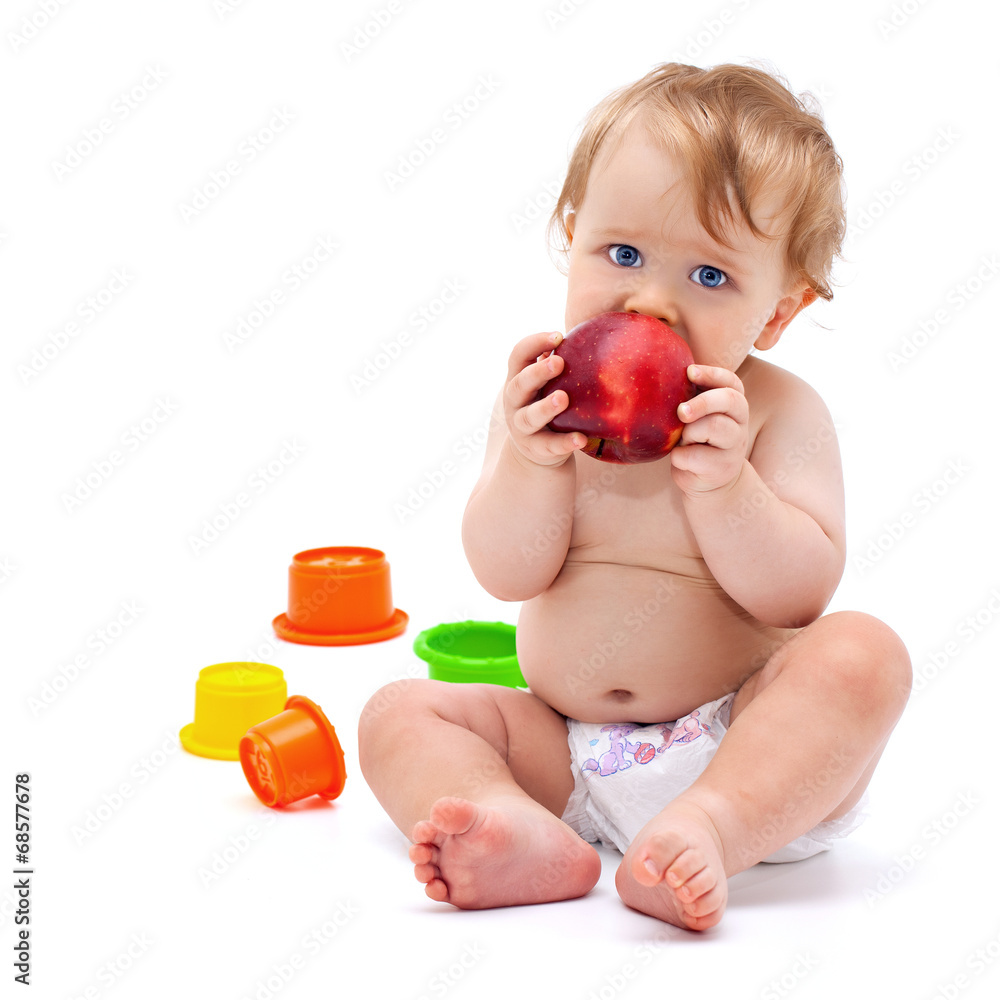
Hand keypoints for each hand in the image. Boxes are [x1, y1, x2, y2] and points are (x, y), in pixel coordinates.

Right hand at [503, 331, 586, 467]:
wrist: (533, 451)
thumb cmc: (545, 403)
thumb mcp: (545, 384)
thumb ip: (557, 363)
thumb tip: (590, 333)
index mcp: (517, 379)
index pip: (518, 356)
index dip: (534, 343)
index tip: (558, 335)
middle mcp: (514, 402)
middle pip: (520, 384)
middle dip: (537, 373)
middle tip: (558, 362)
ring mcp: (521, 427)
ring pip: (529, 417)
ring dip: (545, 407)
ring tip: (563, 399)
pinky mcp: (535, 449)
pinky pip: (549, 446)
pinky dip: (564, 443)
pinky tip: (581, 439)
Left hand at [670, 365, 748, 496]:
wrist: (710, 483)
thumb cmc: (696, 440)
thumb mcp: (696, 417)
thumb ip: (689, 399)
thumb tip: (659, 373)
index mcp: (734, 404)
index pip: (731, 382)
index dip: (711, 374)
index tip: (689, 372)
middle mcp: (739, 421)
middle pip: (728, 400)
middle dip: (702, 401)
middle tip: (681, 411)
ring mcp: (734, 445)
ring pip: (713, 426)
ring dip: (689, 432)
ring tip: (682, 440)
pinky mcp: (722, 467)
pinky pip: (694, 456)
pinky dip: (679, 457)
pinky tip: (680, 459)